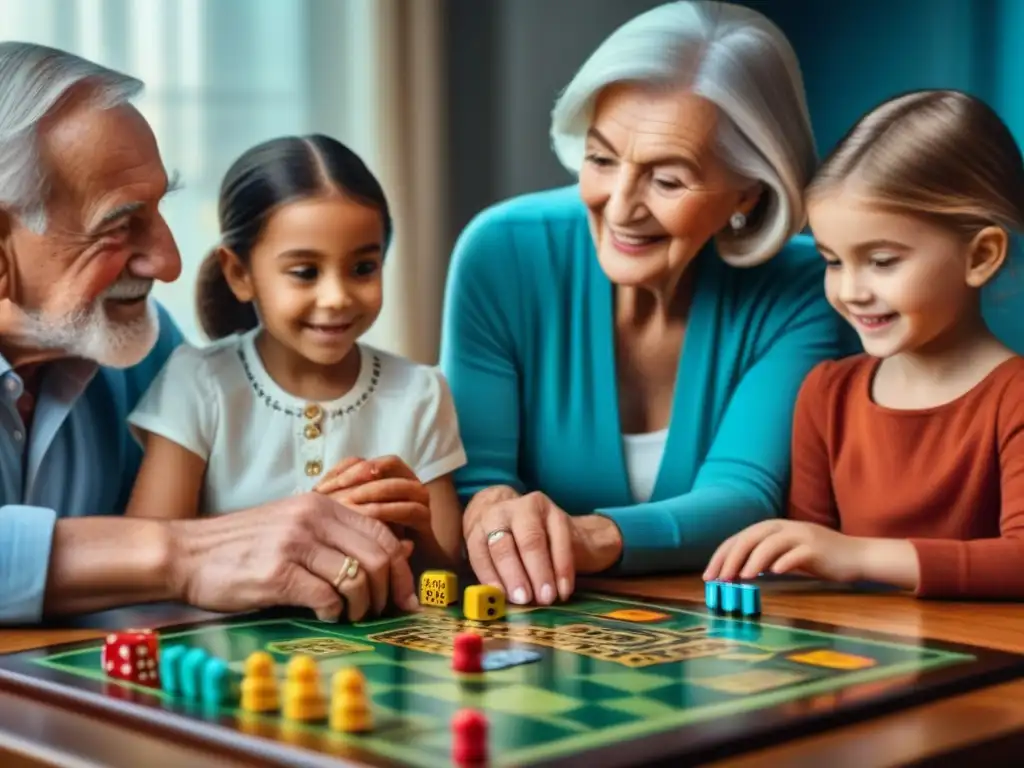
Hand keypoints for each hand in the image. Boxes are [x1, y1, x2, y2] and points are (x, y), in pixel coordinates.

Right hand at [166, 493, 419, 621]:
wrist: (187, 553)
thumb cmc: (244, 545)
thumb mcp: (295, 526)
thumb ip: (339, 536)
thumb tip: (398, 552)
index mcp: (322, 505)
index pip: (382, 533)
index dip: (402, 568)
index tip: (405, 596)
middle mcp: (312, 519)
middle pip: (377, 558)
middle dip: (389, 592)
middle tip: (383, 612)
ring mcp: (295, 545)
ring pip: (357, 580)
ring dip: (362, 607)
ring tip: (350, 615)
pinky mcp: (276, 574)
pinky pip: (326, 598)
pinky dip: (334, 614)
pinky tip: (324, 615)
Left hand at [315, 455, 430, 536]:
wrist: (398, 570)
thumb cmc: (367, 542)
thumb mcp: (347, 520)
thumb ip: (336, 503)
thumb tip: (314, 492)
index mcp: (383, 477)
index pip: (363, 461)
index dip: (342, 469)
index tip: (321, 487)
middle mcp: (404, 482)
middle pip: (386, 465)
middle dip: (358, 476)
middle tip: (335, 492)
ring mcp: (417, 499)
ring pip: (400, 483)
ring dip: (375, 490)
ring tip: (352, 503)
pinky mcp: (425, 519)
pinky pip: (411, 509)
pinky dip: (390, 511)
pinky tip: (370, 520)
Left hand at [463, 488, 622, 605]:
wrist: (529, 519)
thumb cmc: (506, 546)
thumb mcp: (492, 557)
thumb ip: (495, 577)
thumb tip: (500, 602)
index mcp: (480, 527)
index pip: (480, 551)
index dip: (490, 576)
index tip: (503, 597)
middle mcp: (501, 512)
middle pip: (506, 544)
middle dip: (517, 575)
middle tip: (527, 599)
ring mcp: (529, 508)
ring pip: (533, 539)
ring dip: (542, 572)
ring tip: (548, 597)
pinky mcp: (555, 513)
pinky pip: (561, 539)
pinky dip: (563, 567)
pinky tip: (564, 588)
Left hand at [703, 520, 866, 583]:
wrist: (856, 556)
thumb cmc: (817, 558)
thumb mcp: (785, 554)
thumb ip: (763, 558)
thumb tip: (734, 572)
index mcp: (773, 528)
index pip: (740, 538)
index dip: (722, 556)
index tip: (709, 576)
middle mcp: (784, 527)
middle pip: (750, 538)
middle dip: (731, 559)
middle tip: (719, 579)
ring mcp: (801, 536)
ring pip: (770, 544)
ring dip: (753, 560)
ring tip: (742, 577)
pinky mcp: (817, 548)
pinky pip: (796, 554)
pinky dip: (783, 562)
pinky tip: (773, 573)